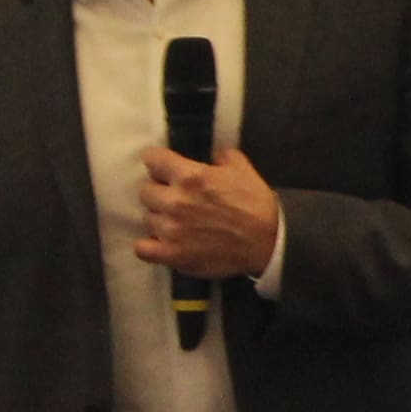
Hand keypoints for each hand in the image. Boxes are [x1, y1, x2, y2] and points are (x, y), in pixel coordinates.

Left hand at [135, 145, 285, 281]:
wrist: (268, 241)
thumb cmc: (255, 203)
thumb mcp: (241, 168)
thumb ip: (220, 157)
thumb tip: (210, 156)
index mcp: (190, 176)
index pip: (152, 159)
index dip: (158, 161)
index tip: (163, 166)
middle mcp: (175, 201)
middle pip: (145, 190)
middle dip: (159, 191)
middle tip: (174, 197)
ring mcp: (170, 230)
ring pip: (147, 217)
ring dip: (159, 217)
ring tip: (176, 221)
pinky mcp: (172, 255)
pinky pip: (142, 248)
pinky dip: (148, 245)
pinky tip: (159, 242)